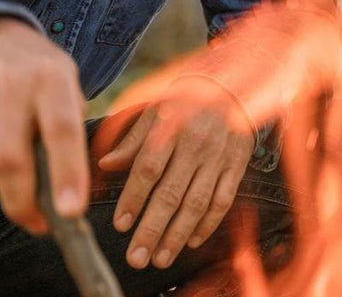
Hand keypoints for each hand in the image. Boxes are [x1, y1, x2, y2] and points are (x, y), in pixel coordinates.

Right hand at [0, 16, 87, 233]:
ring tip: (12, 152)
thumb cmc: (37, 73)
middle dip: (23, 204)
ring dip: (1, 181)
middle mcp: (11, 81)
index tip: (71, 213)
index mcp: (51, 76)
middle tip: (38, 224)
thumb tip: (72, 200)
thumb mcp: (67, 85)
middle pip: (11, 160)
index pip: (61, 129)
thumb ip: (71, 133)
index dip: (67, 173)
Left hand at [96, 80, 254, 269]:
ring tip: (160, 258)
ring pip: (197, 202)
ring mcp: (218, 156)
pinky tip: (191, 241)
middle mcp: (195, 143)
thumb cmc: (184, 100)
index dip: (134, 197)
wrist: (232, 83)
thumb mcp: (155, 109)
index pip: (149, 167)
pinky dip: (208, 223)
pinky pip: (223, 200)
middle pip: (171, 192)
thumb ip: (132, 140)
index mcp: (170, 126)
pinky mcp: (236, 165)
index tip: (121, 224)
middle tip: (137, 257)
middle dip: (152, 228)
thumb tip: (105, 164)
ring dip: (177, 234)